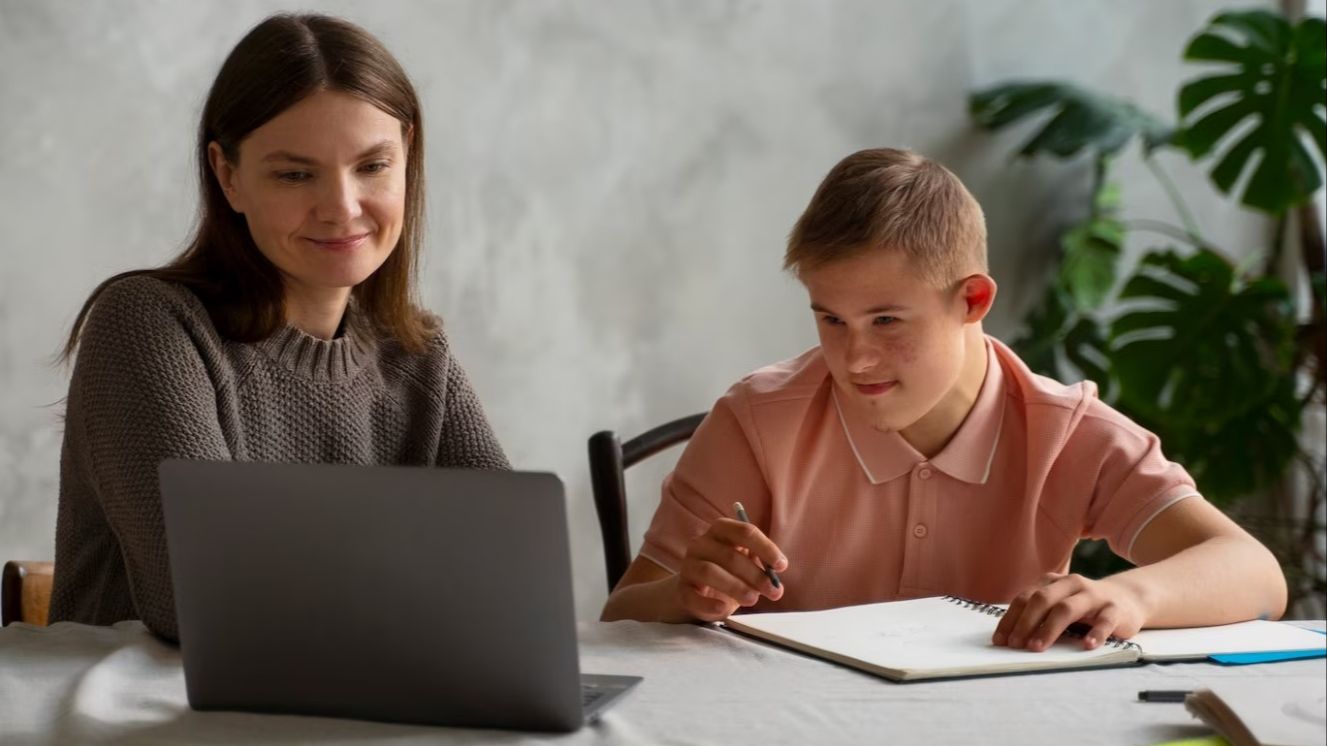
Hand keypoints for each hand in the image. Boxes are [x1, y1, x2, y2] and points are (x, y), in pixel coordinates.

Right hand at [673, 518, 786, 621]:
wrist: (694, 593)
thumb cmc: (726, 574)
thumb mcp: (745, 565)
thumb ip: (761, 569)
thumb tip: (776, 585)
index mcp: (721, 531)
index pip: (744, 531)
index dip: (765, 548)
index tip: (782, 565)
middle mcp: (701, 543)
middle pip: (729, 555)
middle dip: (755, 574)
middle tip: (774, 591)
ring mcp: (688, 565)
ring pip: (710, 572)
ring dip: (736, 587)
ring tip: (752, 600)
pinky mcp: (681, 589)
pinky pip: (692, 595)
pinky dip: (709, 604)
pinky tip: (724, 609)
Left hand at [992, 572, 1147, 651]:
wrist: (1127, 599)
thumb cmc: (1083, 608)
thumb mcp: (1058, 606)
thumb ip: (1038, 616)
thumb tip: (1009, 640)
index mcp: (1051, 582)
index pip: (1025, 599)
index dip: (1010, 619)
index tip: (1000, 641)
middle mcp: (1070, 584)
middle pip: (1042, 599)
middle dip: (1025, 623)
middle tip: (1015, 646)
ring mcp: (1093, 595)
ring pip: (1067, 608)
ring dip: (1049, 629)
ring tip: (1037, 648)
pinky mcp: (1114, 610)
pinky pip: (1104, 621)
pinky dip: (1095, 633)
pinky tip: (1086, 645)